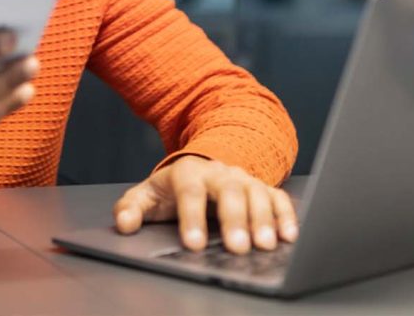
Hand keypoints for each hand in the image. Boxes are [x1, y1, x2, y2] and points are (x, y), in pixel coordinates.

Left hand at [113, 156, 297, 253]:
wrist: (200, 166)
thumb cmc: (173, 188)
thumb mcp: (147, 195)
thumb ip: (131, 208)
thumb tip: (124, 223)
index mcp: (187, 172)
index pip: (190, 192)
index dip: (192, 218)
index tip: (194, 244)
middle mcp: (218, 172)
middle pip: (228, 191)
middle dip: (234, 219)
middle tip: (237, 247)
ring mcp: (242, 178)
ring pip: (256, 193)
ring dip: (263, 220)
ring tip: (266, 245)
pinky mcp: (262, 188)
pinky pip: (278, 197)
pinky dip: (286, 215)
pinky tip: (289, 235)